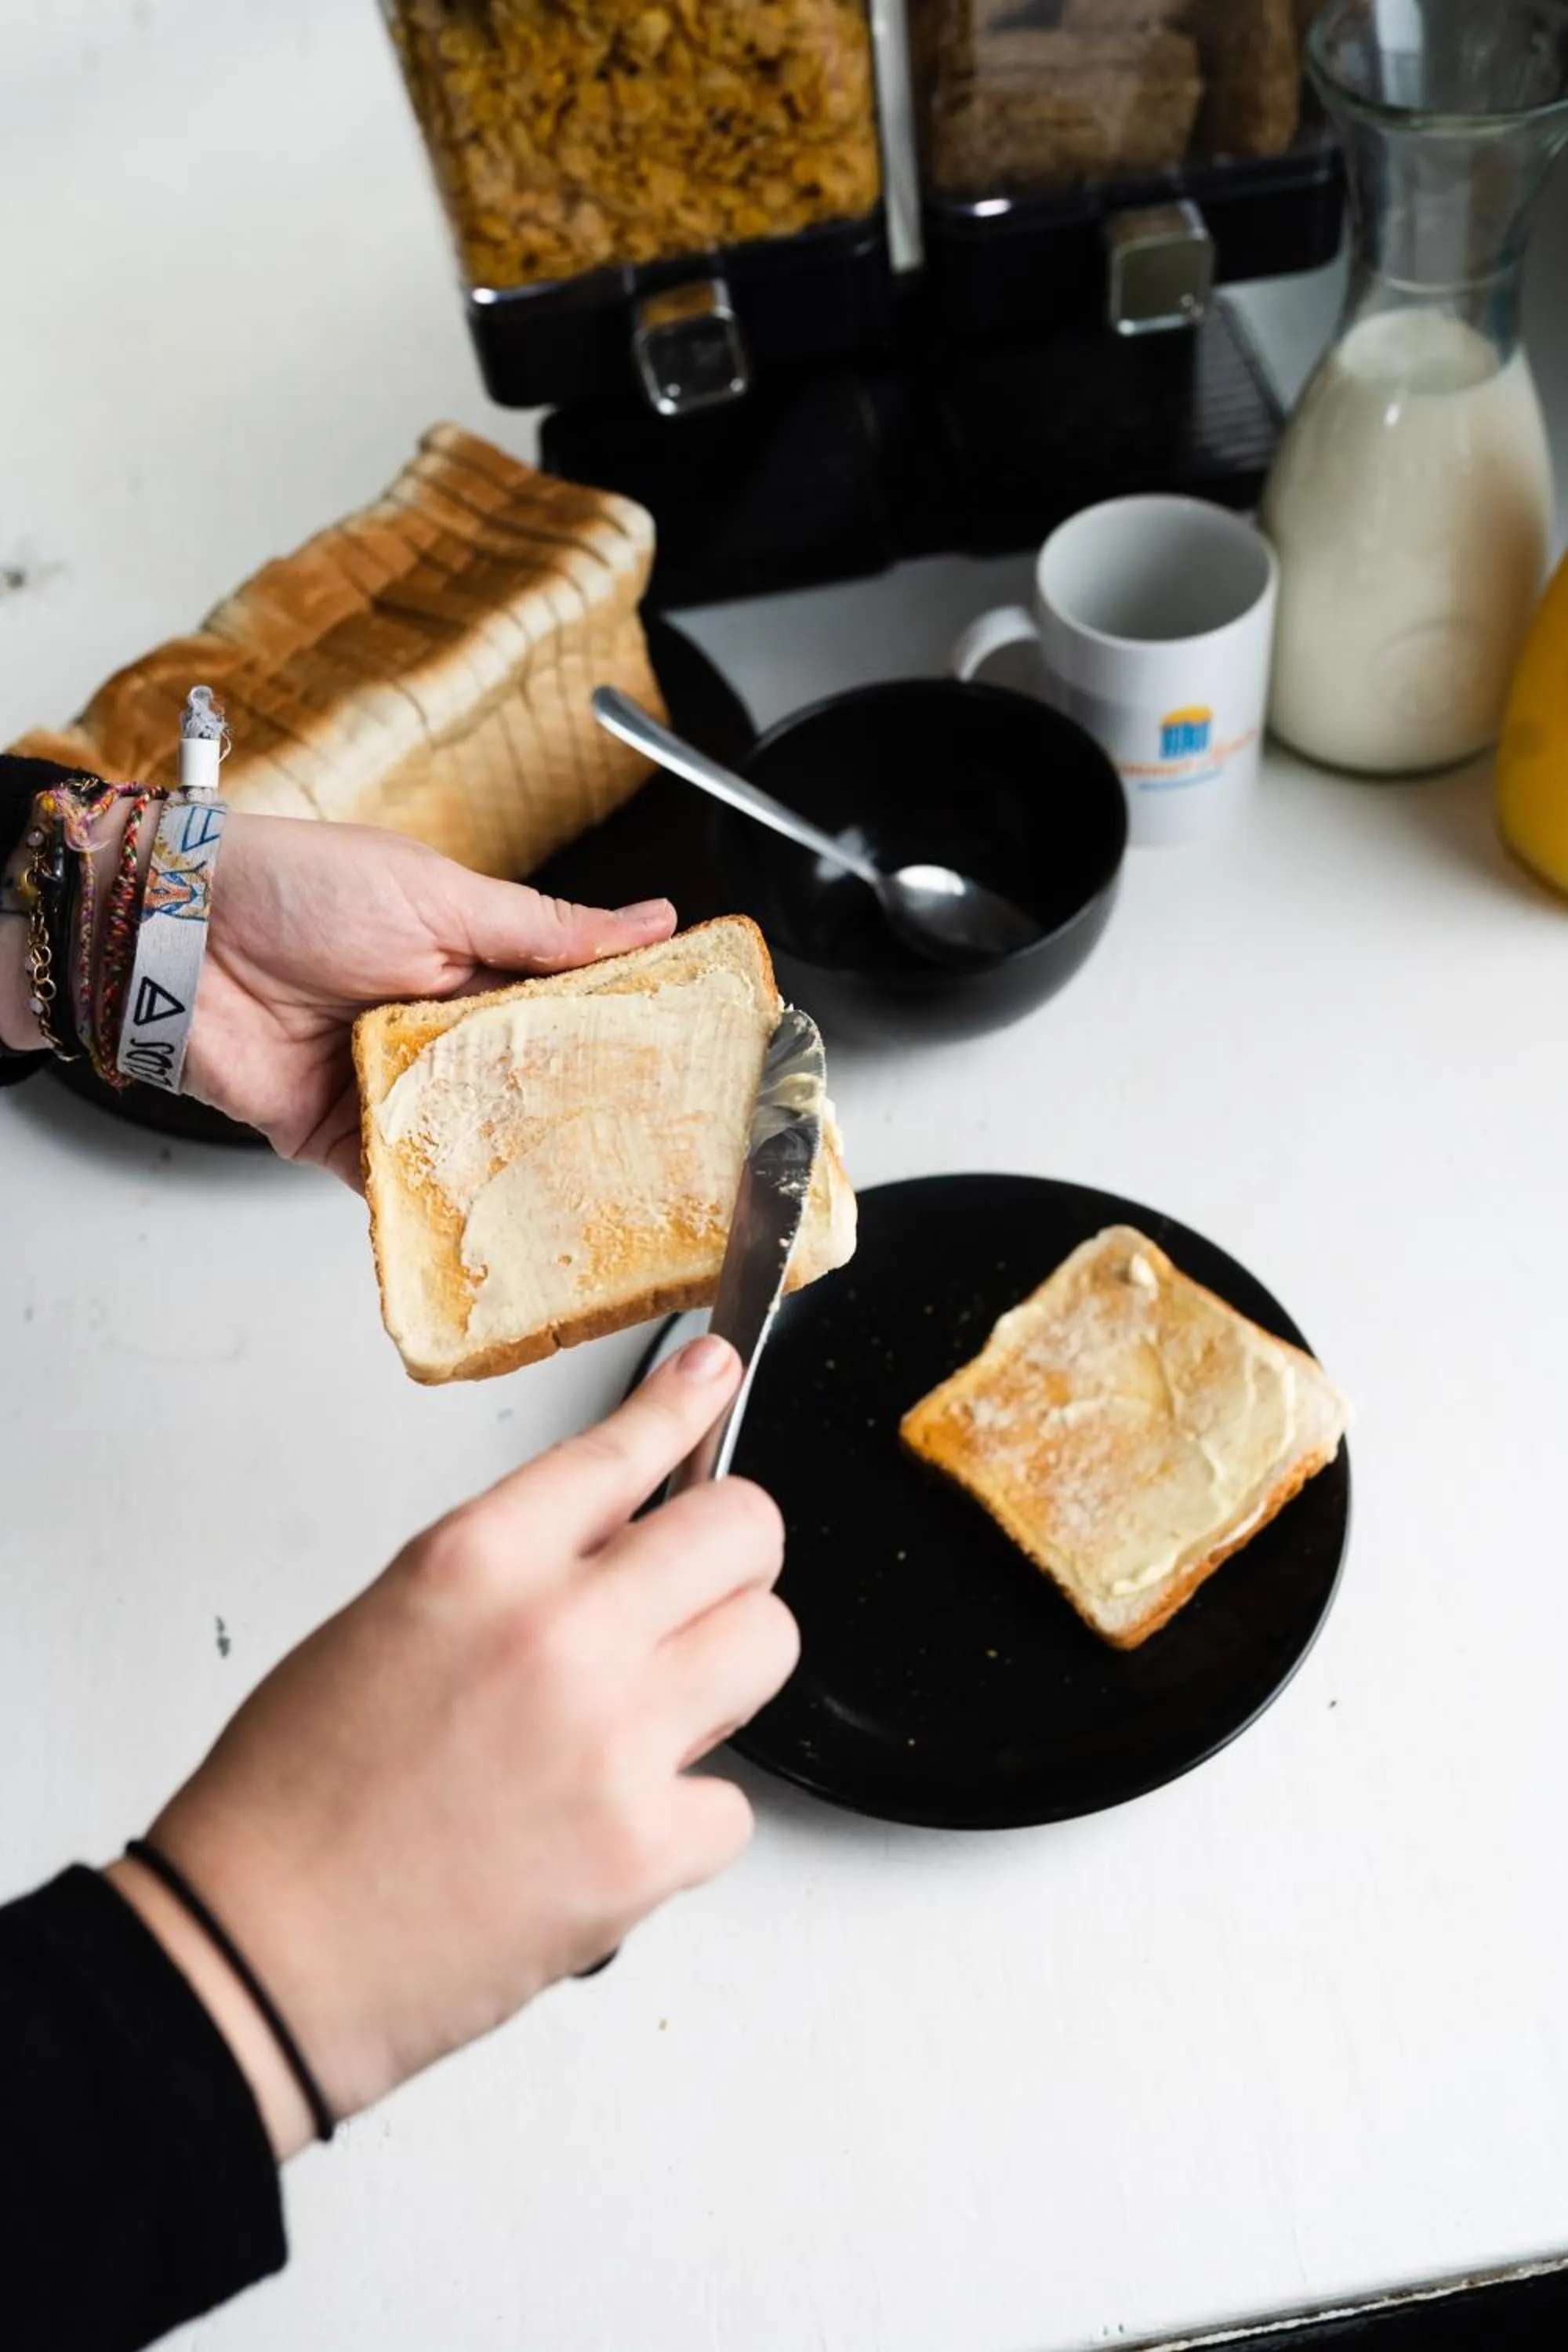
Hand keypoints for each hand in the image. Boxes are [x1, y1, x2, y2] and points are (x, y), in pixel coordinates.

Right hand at [108, 1338, 794, 2158]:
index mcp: (477, 1561)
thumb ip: (509, 1570)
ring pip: (769, 1645)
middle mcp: (558, 1632)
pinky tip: (612, 1831)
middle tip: (696, 1595)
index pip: (622, 1448)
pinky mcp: (645, 1849)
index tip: (715, 1375)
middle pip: (742, 1531)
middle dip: (732, 1555)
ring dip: (725, 1673)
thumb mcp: (388, 1623)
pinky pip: (736, 1801)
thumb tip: (612, 1543)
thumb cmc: (297, 1801)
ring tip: (653, 1718)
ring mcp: (614, 1740)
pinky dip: (687, 1820)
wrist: (261, 1954)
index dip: (684, 1406)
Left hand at [183, 813, 674, 1182]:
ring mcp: (391, 1090)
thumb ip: (547, 930)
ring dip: (515, 1171)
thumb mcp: (443, 896)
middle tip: (646, 1154)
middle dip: (576, 1122)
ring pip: (471, 1145)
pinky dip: (435, 1207)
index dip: (618, 1042)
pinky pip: (400, 1186)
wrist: (176, 932)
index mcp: (472, 966)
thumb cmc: (299, 887)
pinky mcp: (341, 1140)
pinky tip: (487, 1226)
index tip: (680, 1070)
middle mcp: (437, 1033)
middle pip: (524, 1090)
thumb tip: (653, 922)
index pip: (565, 1013)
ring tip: (584, 1203)